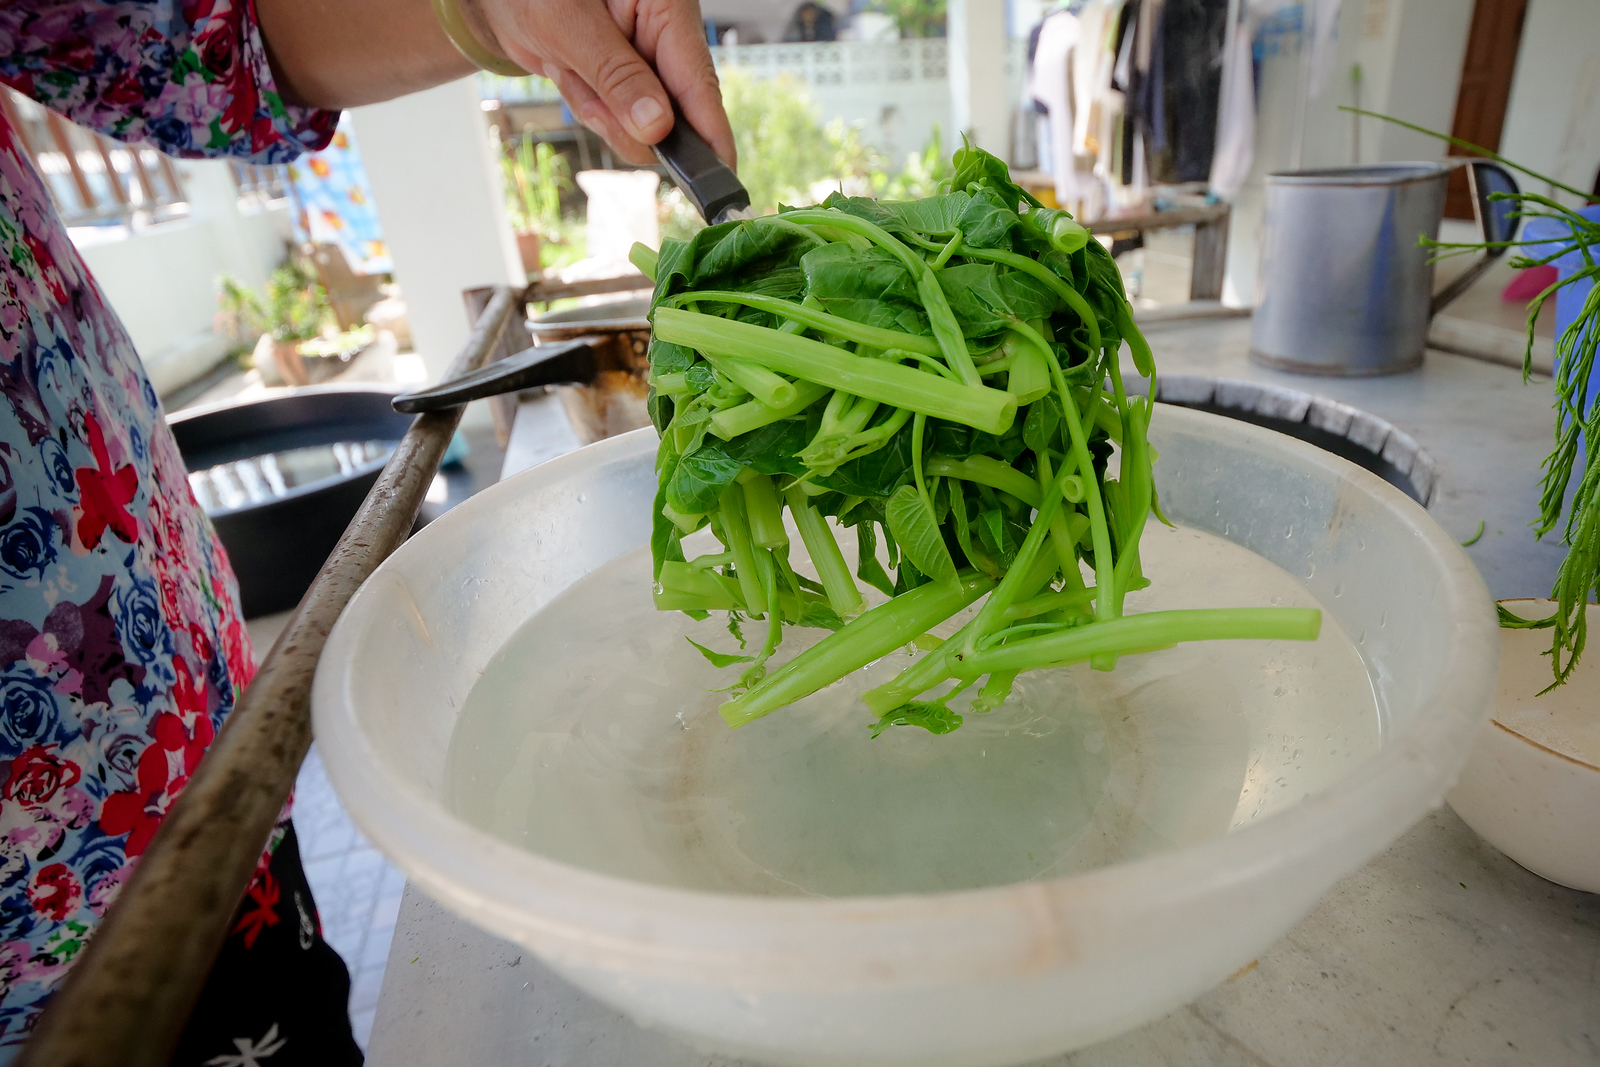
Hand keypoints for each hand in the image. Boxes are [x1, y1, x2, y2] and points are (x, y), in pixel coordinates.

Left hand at [471, 0, 734, 168]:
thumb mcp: (569, 26)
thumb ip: (616, 76)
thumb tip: (657, 127)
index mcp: (667, 7)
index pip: (699, 81)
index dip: (711, 135)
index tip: (719, 178)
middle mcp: (665, 35)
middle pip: (674, 115)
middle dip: (624, 117)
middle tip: (584, 89)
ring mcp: (647, 62)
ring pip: (642, 127)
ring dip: (598, 109)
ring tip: (568, 66)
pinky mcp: (626, 80)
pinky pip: (619, 120)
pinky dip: (589, 106)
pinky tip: (569, 71)